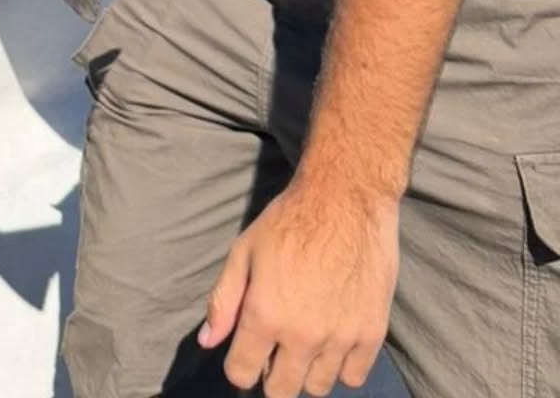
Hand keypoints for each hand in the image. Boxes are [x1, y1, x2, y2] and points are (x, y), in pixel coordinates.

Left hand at [198, 175, 397, 395]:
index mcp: (265, 315)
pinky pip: (354, 377)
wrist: (344, 201)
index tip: (245, 353)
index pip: (242, 375)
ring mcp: (340, 338)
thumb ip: (224, 301)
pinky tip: (332, 340)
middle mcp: (302, 336)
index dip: (239, 367)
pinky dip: (341, 366)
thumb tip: (207, 342)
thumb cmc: (286, 222)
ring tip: (304, 340)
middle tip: (274, 348)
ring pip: (317, 387)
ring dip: (306, 371)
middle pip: (281, 390)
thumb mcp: (243, 252)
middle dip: (271, 375)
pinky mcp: (372, 334)